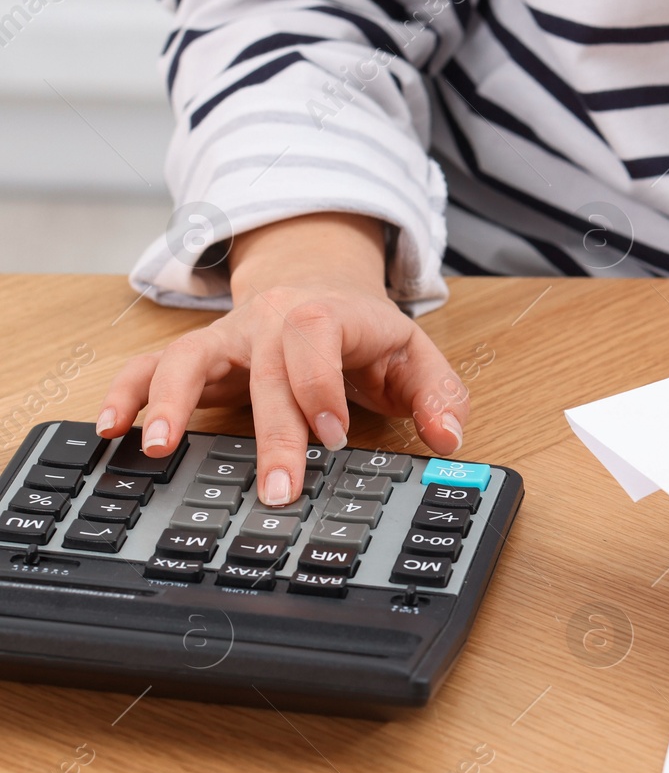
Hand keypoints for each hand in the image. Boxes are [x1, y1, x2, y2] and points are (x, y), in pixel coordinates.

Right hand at [97, 212, 467, 505]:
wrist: (320, 284)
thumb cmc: (367, 332)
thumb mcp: (415, 356)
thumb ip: (440, 397)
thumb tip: (450, 438)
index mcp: (325, 313)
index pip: (316, 339)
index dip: (320, 386)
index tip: (331, 435)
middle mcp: (269, 318)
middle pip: (263, 369)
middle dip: (269, 431)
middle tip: (277, 488)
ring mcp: (228, 335)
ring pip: (190, 359)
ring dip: (172, 403)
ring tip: (159, 448)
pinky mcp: (200, 354)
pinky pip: (152, 366)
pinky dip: (129, 393)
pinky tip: (113, 427)